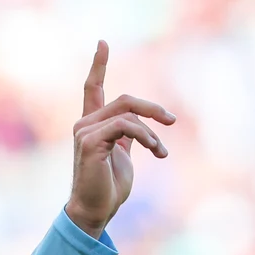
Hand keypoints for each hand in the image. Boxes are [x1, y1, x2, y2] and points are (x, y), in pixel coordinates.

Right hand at [64, 41, 173, 237]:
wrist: (95, 212)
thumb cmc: (109, 188)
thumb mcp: (123, 156)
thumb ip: (128, 136)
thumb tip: (141, 126)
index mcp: (92, 125)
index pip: (92, 88)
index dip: (98, 65)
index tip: (102, 42)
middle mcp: (84, 124)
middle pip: (124, 99)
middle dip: (152, 108)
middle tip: (171, 120)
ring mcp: (84, 132)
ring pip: (127, 112)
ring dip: (151, 130)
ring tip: (160, 151)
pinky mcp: (89, 142)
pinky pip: (125, 126)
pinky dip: (144, 136)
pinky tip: (154, 151)